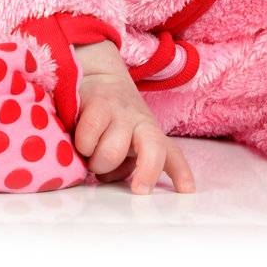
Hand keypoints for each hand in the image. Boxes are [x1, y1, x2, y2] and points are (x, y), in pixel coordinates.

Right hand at [73, 41, 194, 194]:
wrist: (96, 75)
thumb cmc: (110, 119)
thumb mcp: (125, 140)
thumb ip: (123, 163)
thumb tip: (110, 179)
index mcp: (151, 135)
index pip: (171, 155)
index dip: (181, 174)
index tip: (187, 191)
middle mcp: (141, 124)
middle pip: (154, 150)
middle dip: (148, 173)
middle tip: (138, 189)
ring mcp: (121, 114)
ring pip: (111, 154)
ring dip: (96, 163)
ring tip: (90, 155)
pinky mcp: (98, 105)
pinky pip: (88, 139)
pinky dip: (81, 146)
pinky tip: (78, 140)